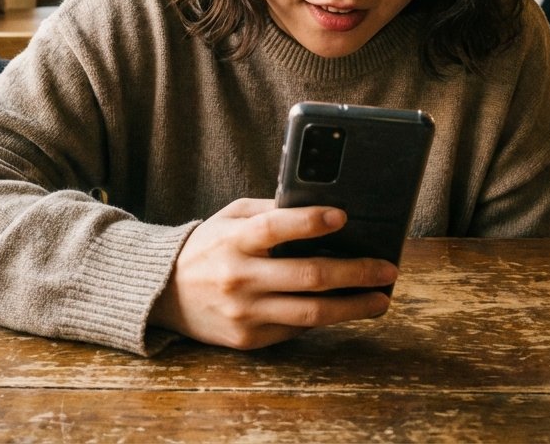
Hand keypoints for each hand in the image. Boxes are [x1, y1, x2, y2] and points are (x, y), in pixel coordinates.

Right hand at [149, 198, 396, 349]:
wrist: (162, 293)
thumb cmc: (207, 248)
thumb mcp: (230, 218)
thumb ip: (269, 211)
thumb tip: (319, 209)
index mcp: (234, 240)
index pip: (275, 227)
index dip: (310, 222)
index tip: (342, 216)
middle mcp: (239, 277)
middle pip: (308, 276)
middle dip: (355, 273)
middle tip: (386, 268)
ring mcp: (244, 312)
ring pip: (311, 313)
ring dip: (353, 306)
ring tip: (380, 299)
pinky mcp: (248, 339)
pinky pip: (295, 330)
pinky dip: (324, 318)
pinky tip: (345, 309)